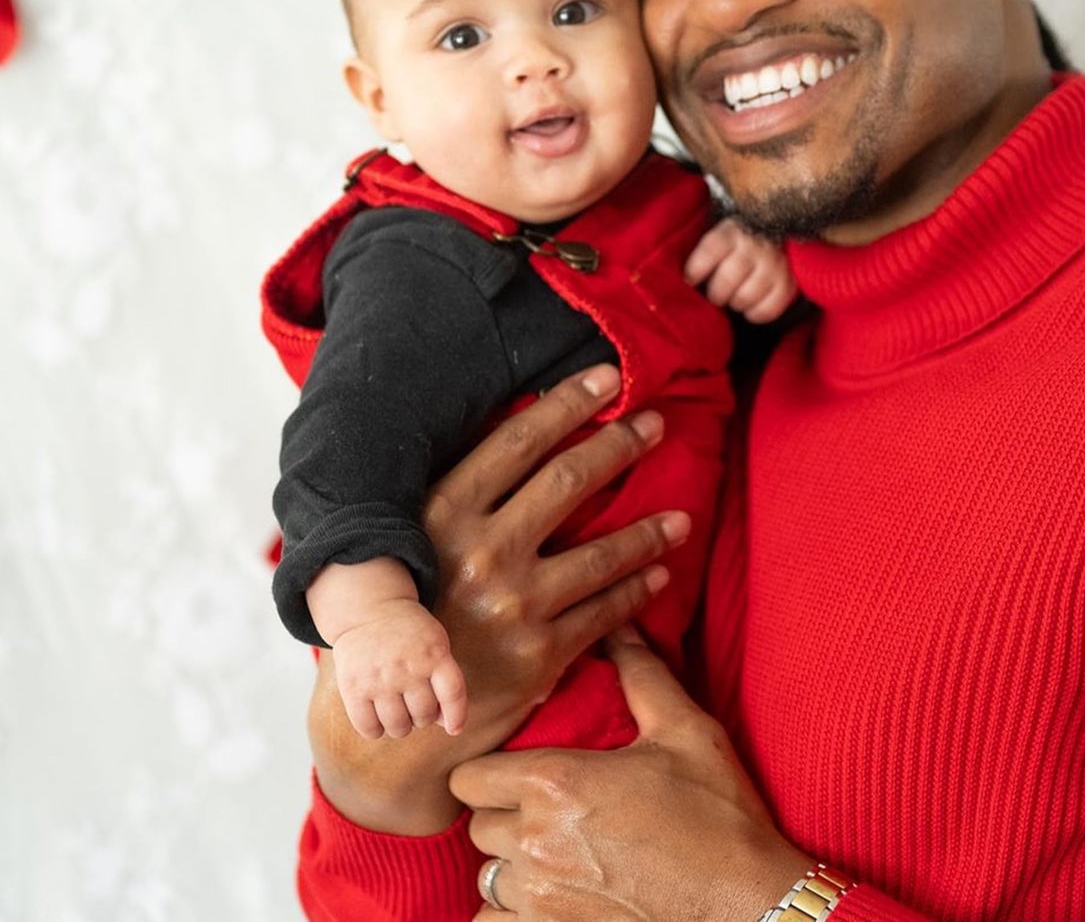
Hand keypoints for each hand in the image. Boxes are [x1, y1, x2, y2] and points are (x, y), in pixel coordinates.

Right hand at [308, 366, 693, 834]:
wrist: (385, 723)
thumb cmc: (400, 614)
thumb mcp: (408, 542)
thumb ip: (457, 494)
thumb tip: (517, 422)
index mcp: (440, 515)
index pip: (517, 441)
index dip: (568, 403)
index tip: (609, 377)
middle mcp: (479, 554)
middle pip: (567, 481)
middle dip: (619, 445)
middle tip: (656, 424)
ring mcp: (513, 606)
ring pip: (602, 551)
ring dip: (650, 530)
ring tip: (682, 517)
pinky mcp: (538, 655)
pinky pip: (606, 613)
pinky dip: (639, 590)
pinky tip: (661, 574)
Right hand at [330, 597, 467, 739]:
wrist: (370, 610)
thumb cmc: (411, 634)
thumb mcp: (435, 644)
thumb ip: (444, 680)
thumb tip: (446, 725)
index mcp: (434, 653)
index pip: (453, 693)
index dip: (457, 716)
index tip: (454, 729)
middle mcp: (408, 666)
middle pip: (424, 715)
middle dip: (422, 717)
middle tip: (413, 704)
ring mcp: (380, 678)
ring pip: (398, 727)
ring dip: (401, 726)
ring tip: (397, 710)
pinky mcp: (354, 687)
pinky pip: (369, 728)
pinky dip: (376, 730)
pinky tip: (377, 716)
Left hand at [451, 627, 809, 921]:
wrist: (747, 900)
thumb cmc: (718, 813)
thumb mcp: (684, 730)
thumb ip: (641, 673)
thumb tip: (620, 628)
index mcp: (557, 783)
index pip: (471, 777)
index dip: (489, 769)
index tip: (516, 767)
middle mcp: (537, 842)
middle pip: (477, 825)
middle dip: (503, 812)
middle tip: (542, 805)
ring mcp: (542, 899)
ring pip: (488, 876)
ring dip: (510, 862)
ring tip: (549, 848)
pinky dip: (514, 911)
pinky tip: (550, 893)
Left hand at [684, 217, 797, 323]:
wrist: (778, 236)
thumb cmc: (739, 242)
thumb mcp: (722, 234)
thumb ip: (707, 252)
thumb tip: (686, 282)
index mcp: (733, 231)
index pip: (711, 250)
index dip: (696, 269)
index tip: (690, 281)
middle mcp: (755, 245)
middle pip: (727, 279)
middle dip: (716, 293)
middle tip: (715, 296)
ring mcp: (774, 264)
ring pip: (746, 297)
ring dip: (735, 303)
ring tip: (734, 298)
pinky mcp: (789, 282)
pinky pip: (768, 309)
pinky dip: (755, 314)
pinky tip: (750, 308)